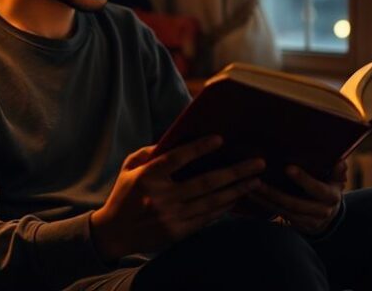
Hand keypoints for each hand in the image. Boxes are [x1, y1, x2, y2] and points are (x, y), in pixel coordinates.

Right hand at [90, 136, 264, 261]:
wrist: (113, 233)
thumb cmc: (124, 194)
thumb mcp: (130, 167)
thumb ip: (151, 152)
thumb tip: (175, 138)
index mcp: (148, 177)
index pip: (177, 158)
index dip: (199, 148)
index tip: (220, 139)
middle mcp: (161, 197)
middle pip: (205, 182)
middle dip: (235, 172)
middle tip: (257, 163)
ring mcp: (171, 217)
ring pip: (212, 202)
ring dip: (236, 190)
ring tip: (255, 180)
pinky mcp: (177, 232)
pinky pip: (207, 218)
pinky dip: (224, 207)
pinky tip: (237, 197)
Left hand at [245, 159, 346, 234]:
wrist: (328, 218)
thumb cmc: (329, 189)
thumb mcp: (337, 181)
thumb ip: (338, 171)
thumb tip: (340, 160)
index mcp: (330, 197)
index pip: (317, 188)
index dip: (303, 179)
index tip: (287, 167)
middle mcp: (319, 212)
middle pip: (294, 203)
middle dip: (274, 193)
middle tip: (257, 180)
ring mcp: (307, 221)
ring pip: (282, 211)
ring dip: (264, 200)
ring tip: (249, 187)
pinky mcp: (295, 226)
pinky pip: (277, 216)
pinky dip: (263, 206)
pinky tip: (250, 196)